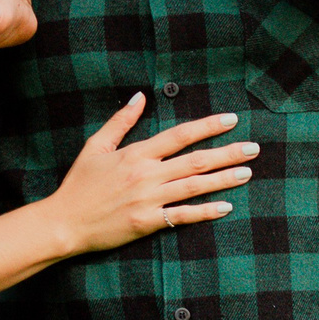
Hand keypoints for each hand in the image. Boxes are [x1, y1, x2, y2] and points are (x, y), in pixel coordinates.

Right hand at [43, 98, 255, 253]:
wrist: (64, 222)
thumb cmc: (79, 184)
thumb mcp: (96, 146)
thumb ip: (121, 121)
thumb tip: (140, 97)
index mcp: (136, 153)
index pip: (180, 135)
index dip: (208, 126)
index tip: (231, 119)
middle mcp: (147, 175)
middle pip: (195, 160)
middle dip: (228, 152)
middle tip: (254, 148)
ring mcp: (149, 200)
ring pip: (195, 186)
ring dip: (224, 179)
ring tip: (247, 172)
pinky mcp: (148, 222)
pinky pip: (182, 216)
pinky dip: (205, 212)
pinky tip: (226, 207)